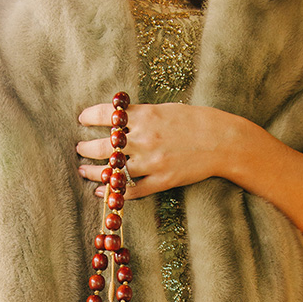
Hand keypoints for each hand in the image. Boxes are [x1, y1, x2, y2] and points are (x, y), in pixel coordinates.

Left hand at [77, 102, 235, 198]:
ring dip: (93, 171)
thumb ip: (141, 114)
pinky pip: (131, 190)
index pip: (108, 114)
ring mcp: (152, 162)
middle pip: (105, 145)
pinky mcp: (161, 181)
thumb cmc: (195, 121)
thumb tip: (118, 118)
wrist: (222, 141)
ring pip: (113, 170)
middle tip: (79, 148)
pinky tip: (102, 191)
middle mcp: (145, 138)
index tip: (82, 119)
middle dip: (86, 147)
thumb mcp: (166, 109)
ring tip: (84, 170)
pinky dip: (114, 192)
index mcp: (146, 115)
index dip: (90, 116)